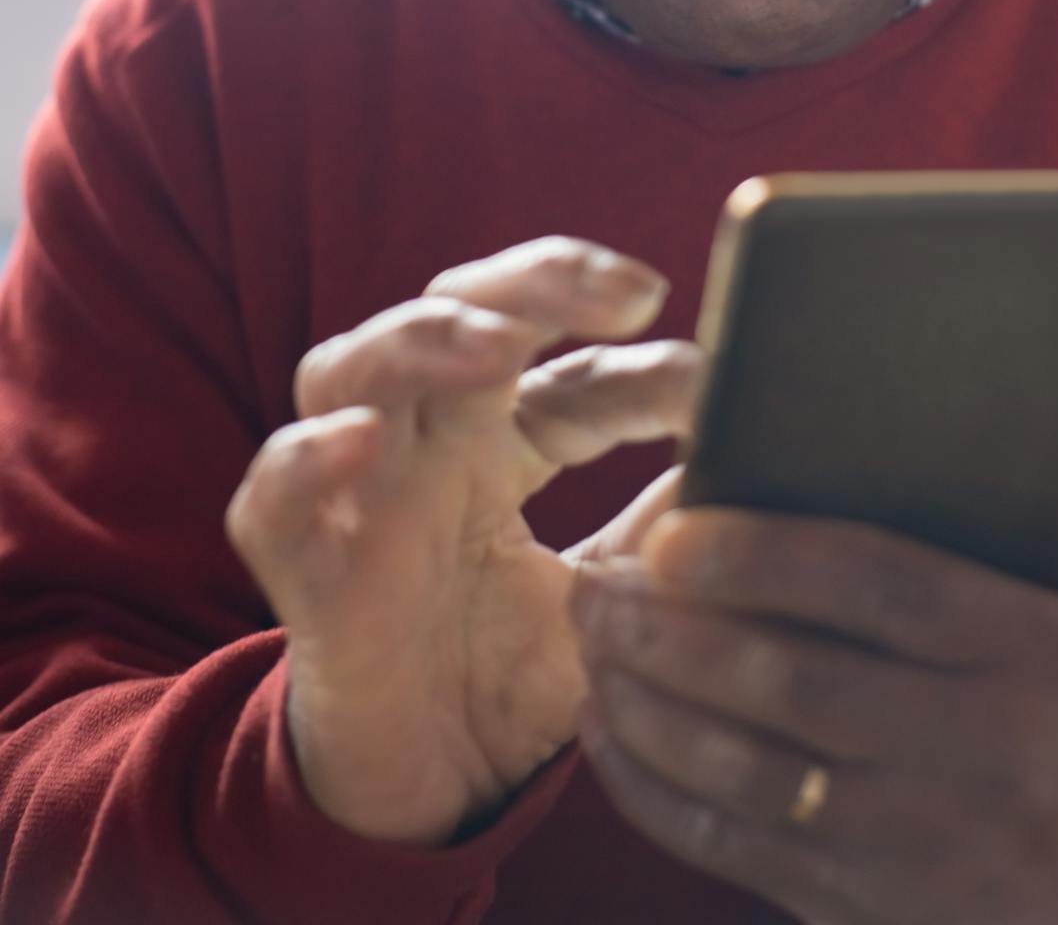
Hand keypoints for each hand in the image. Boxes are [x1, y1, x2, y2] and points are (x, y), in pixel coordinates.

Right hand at [224, 238, 698, 845]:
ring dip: (420, 340)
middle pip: (454, 312)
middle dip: (534, 283)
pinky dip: (305, 461)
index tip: (713, 379)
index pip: (570, 374)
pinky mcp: (301, 570)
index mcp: (500, 439)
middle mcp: (425, 442)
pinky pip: (271, 498)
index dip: (640, 367)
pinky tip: (357, 442)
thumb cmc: (516, 675)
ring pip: (348, 367)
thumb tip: (767, 457)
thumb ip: (671, 531)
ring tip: (493, 346)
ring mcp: (357, 495)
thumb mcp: (616, 598)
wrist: (429, 794)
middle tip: (626, 290)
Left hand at [571, 402, 1057, 924]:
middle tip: (599, 580)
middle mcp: (981, 759)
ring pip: (754, 777)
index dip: (773, 560)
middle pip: (799, 688)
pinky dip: (661, 795)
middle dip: (681, 633)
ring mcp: (923, 849)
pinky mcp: (871, 909)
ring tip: (591, 643)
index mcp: (1037, 660)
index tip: (675, 528)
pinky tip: (611, 733)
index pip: (886, 594)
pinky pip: (741, 854)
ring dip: (653, 709)